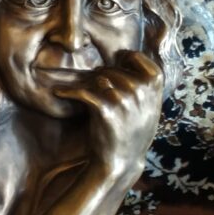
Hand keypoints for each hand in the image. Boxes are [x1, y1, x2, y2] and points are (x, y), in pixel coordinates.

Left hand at [53, 50, 163, 185]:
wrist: (122, 160)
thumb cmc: (133, 130)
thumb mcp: (148, 105)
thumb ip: (143, 82)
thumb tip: (125, 55)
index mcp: (155, 85)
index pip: (135, 56)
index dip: (122, 58)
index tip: (114, 63)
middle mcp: (141, 89)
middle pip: (111, 69)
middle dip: (101, 76)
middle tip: (94, 88)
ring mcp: (123, 99)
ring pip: (97, 79)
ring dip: (86, 84)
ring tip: (82, 93)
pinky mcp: (104, 109)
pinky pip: (82, 92)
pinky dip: (67, 91)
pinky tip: (58, 93)